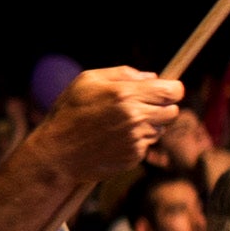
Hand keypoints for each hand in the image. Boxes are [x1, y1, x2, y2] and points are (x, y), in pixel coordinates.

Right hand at [36, 68, 182, 180]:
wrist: (57, 153)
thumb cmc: (69, 112)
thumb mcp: (88, 81)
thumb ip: (123, 73)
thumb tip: (152, 77)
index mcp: (126, 94)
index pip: (173, 91)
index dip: (172, 89)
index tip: (166, 91)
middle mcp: (135, 117)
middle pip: (173, 111)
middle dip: (162, 107)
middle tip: (143, 107)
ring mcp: (136, 139)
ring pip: (160, 129)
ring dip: (148, 125)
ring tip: (121, 124)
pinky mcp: (134, 157)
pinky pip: (146, 145)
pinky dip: (136, 141)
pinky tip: (114, 139)